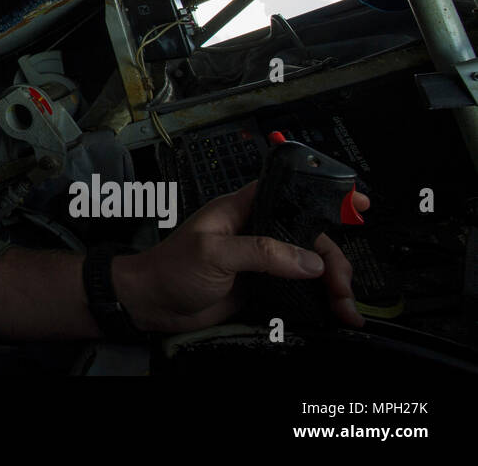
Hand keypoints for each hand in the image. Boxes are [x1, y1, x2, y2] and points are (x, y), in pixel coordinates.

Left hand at [113, 180, 370, 333]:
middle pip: (310, 238)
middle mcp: (256, 232)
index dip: (324, 195)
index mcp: (242, 210)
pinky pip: (299, 292)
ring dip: (333, 286)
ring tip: (345, 311)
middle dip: (334, 261)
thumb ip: (262, 253)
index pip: (289, 193)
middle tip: (344, 288)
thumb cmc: (171, 268)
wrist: (150, 305)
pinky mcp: (262, 288)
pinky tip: (336, 315)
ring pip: (310, 267)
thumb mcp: (214, 253)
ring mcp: (261, 262)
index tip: (359, 203)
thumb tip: (309, 261)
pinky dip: (320, 302)